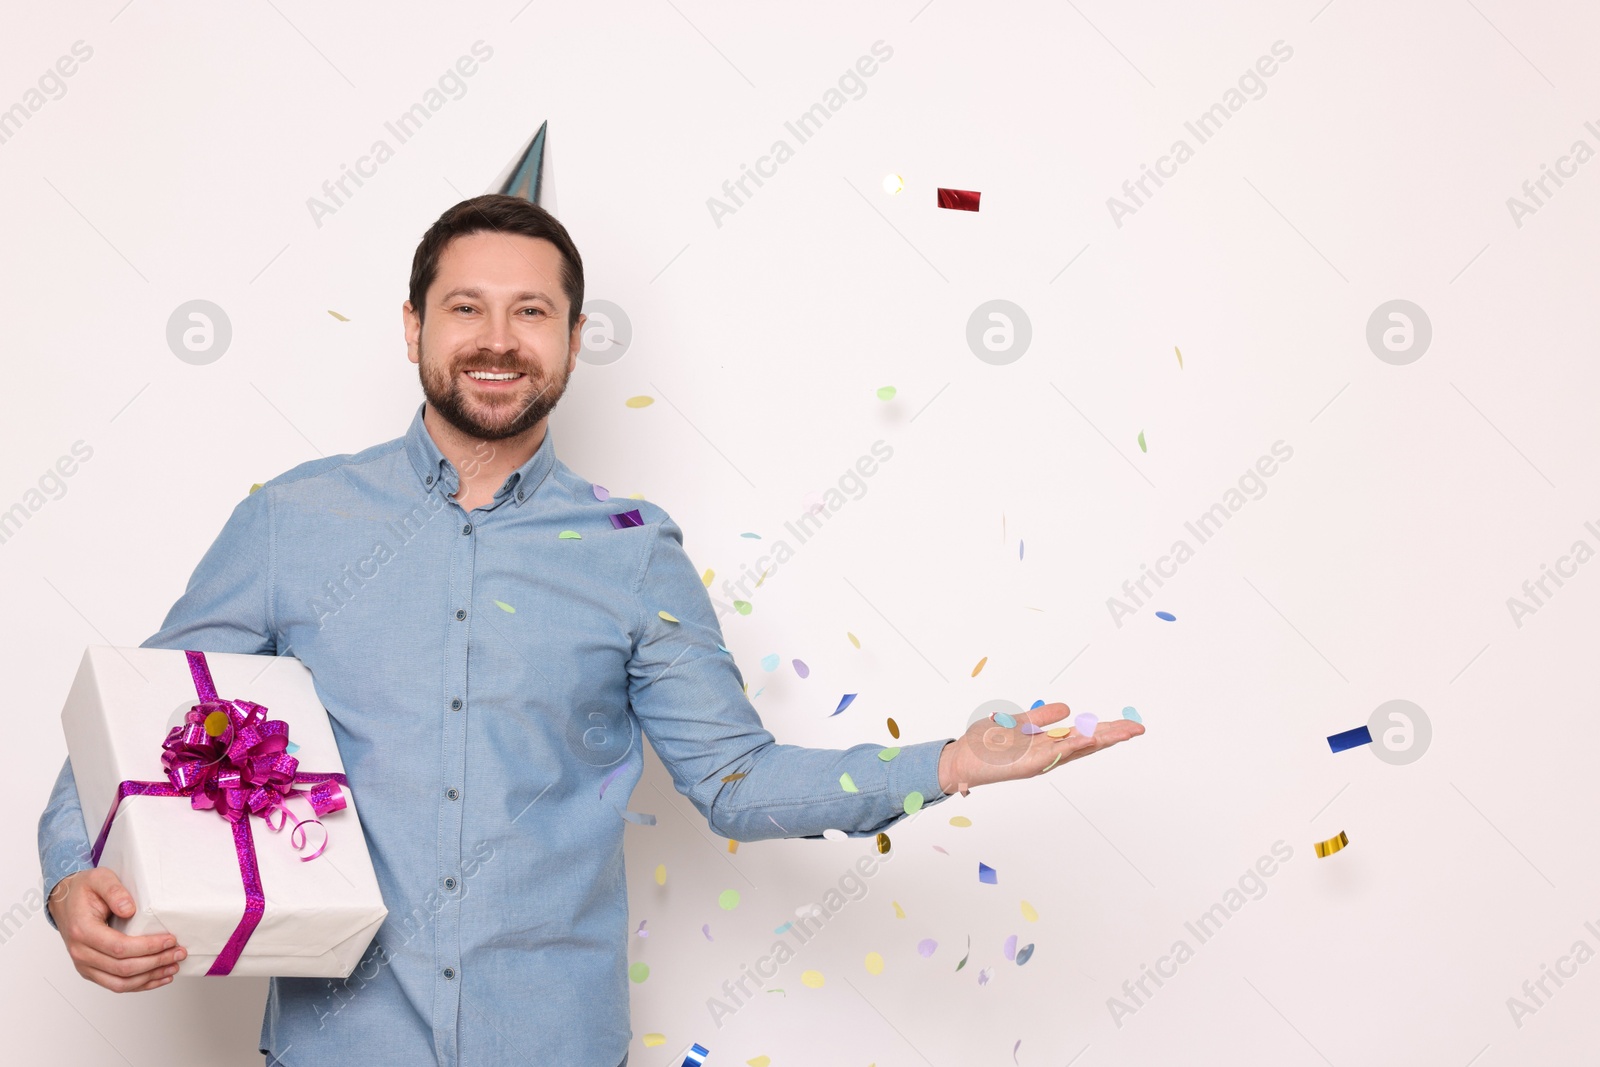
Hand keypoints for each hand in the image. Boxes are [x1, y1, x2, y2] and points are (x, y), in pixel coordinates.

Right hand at [48, 869, 186, 991]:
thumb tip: (129, 909)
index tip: (170, 940)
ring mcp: (85, 965)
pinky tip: (158, 978)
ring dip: (150, 977)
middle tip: (179, 953)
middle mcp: (81, 952)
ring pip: (120, 983)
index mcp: (83, 930)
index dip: (147, 946)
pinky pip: (116, 985)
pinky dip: (139, 985)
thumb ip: (114, 891)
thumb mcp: (99, 879)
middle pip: (122, 968)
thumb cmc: (84, 890)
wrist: (65, 902)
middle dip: (155, 962)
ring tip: (173, 967)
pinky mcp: (92, 971)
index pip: (119, 946)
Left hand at [938, 702, 1143, 793]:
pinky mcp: (1029, 764)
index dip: (1107, 731)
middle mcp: (1050, 754)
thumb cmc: (988, 744)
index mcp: (1050, 745)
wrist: (963, 759)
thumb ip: (1043, 718)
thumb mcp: (1019, 723)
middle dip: (1114, 736)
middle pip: (1088, 744)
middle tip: (1139, 728)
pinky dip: (1072, 745)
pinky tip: (1089, 737)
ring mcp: (1042, 760)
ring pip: (1078, 748)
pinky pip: (1055, 752)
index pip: (1085, 736)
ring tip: (1126, 731)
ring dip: (1101, 739)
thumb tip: (1068, 708)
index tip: (1130, 725)